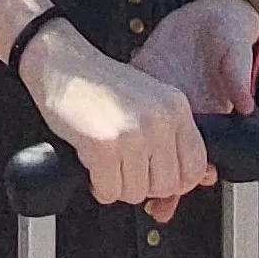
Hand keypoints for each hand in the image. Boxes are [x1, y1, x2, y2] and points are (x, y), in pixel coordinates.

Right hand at [17, 19, 214, 213]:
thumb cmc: (99, 83)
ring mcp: (133, 134)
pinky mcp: (104, 147)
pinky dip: (97, 186)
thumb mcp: (150, 100)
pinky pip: (109, 191)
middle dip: (142, 185)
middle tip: (124, 168)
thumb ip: (172, 134)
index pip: (196, 167)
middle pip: (166, 186)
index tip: (157, 176)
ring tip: (106, 163)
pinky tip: (91, 164)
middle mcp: (160, 121)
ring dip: (117, 186)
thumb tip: (197, 179)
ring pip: (136, 193)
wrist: (61, 64)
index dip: (176, 181)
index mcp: (176, 108)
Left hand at [128, 0, 258, 219]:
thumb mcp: (235, 56)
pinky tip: (98, 142)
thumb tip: (244, 104)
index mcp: (205, 116)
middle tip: (144, 204)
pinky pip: (130, 112)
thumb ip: (238, 79)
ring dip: (133, 163)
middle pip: (166, 158)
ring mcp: (160, 102)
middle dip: (157, 183)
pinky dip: (118, 129)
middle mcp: (180, 116)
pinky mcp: (144, 80)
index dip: (181, 182)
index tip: (166, 200)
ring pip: (145, 142)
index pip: (192, 159)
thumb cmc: (227, 36)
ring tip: (115, 184)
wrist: (209, 13)